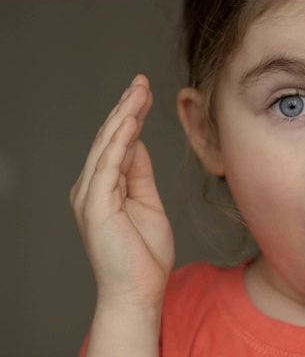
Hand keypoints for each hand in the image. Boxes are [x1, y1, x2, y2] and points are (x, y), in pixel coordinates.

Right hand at [70, 75, 173, 306]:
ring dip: (123, 115)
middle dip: (126, 108)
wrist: (138, 290)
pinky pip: (108, 164)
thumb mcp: (147, 202)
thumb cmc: (144, 253)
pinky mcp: (95, 205)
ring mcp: (90, 195)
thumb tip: (139, 143)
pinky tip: (131, 119)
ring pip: (106, 146)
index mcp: (104, 187)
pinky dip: (119, 140)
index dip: (130, 116)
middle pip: (109, 139)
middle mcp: (92, 187)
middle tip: (141, 81)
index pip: (117, 144)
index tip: (144, 93)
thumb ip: (139, 172)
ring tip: (138, 90)